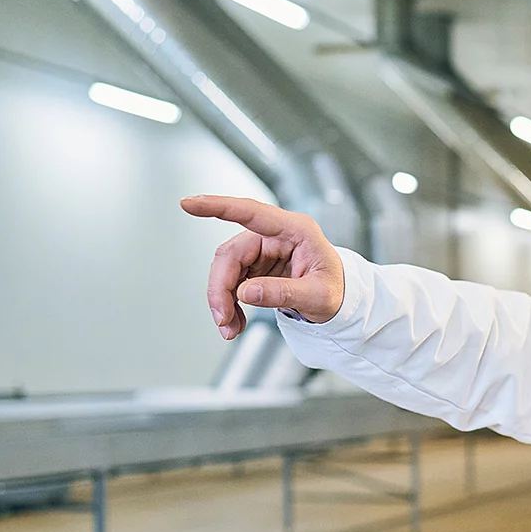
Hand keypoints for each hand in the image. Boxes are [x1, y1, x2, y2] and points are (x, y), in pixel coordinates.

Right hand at [182, 195, 344, 338]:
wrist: (341, 298)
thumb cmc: (337, 288)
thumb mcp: (319, 296)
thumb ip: (284, 293)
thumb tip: (246, 293)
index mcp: (295, 230)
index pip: (250, 212)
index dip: (217, 206)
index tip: (189, 204)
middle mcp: (275, 235)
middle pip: (231, 254)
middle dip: (220, 288)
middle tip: (222, 319)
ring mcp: (263, 250)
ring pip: (226, 270)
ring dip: (222, 300)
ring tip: (230, 328)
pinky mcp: (256, 265)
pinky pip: (232, 282)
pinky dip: (229, 304)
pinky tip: (235, 322)